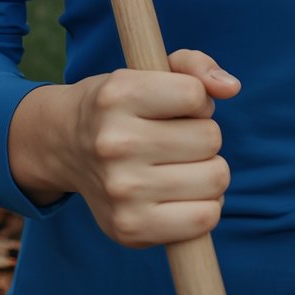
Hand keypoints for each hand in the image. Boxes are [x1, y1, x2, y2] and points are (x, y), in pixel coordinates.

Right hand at [49, 47, 240, 248]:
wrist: (62, 147)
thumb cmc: (121, 106)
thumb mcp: (147, 69)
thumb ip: (195, 66)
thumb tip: (231, 87)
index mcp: (117, 95)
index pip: (195, 95)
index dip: (197, 101)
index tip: (176, 107)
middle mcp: (114, 144)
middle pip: (210, 139)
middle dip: (202, 136)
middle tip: (174, 140)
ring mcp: (120, 191)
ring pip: (216, 178)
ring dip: (207, 170)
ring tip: (178, 166)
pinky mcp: (130, 228)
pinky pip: (206, 218)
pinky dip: (205, 205)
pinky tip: (181, 194)